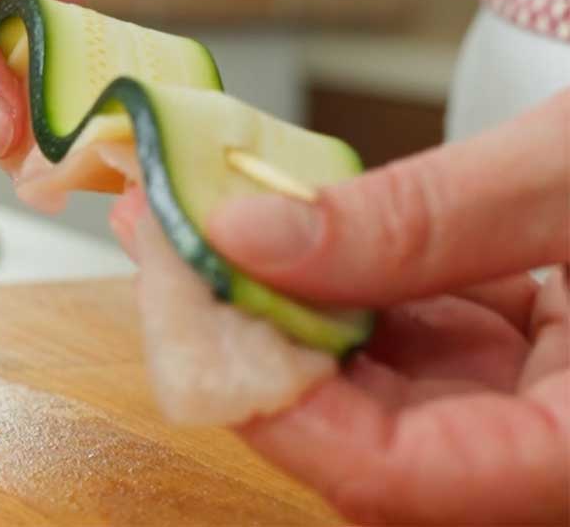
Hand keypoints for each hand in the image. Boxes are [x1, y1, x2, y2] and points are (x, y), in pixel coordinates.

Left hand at [111, 89, 569, 524]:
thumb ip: (420, 219)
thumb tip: (249, 234)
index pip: (406, 479)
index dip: (286, 410)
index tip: (198, 314)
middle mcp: (554, 447)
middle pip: (367, 440)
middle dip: (254, 345)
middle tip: (167, 251)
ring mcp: (531, 403)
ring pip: (371, 387)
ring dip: (280, 309)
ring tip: (193, 223)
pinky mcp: (514, 353)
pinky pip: (401, 338)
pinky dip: (335, 284)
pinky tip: (278, 227)